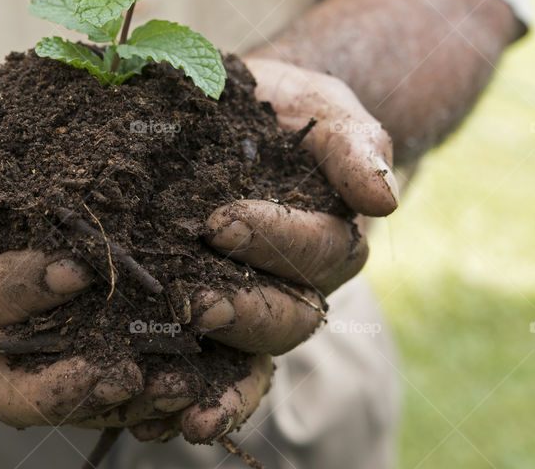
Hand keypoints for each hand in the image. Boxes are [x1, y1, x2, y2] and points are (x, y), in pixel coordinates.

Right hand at [0, 99, 273, 440]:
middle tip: (129, 365)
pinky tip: (189, 387)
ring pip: (60, 404)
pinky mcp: (68, 358)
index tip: (79, 268)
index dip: (17, 292)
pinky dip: (143, 400)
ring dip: (114, 402)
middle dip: (66, 381)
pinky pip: (100, 399)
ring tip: (173, 388)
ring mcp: (21, 356)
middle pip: (6, 385)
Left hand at [120, 59, 399, 441]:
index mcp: (332, 239)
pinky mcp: (210, 325)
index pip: (320, 251)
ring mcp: (254, 309)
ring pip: (251, 358)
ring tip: (168, 391)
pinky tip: (150, 423)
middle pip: (288, 317)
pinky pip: (209, 375)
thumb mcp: (325, 112)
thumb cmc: (286, 111)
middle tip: (193, 301)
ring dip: (217, 382)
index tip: (220, 223)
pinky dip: (187, 401)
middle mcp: (298, 286)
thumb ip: (356, 146)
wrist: (238, 119)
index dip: (276, 240)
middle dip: (242, 313)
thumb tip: (384, 199)